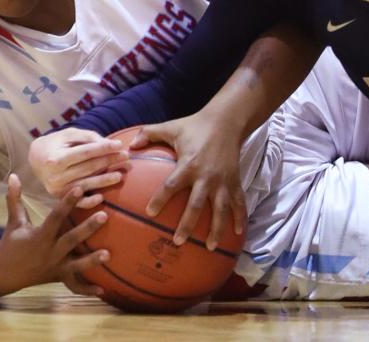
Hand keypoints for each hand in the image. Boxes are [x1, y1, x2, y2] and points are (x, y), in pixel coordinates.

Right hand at [0, 174, 109, 296]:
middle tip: (104, 215)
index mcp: (40, 236)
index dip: (67, 202)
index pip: (56, 216)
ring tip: (108, 254)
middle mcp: (49, 252)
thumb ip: (15, 198)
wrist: (1, 275)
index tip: (80, 188)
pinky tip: (103, 292)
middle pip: (71, 239)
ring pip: (76, 264)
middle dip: (87, 228)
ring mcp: (55, 267)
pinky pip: (74, 286)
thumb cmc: (10, 244)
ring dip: (92, 260)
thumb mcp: (14, 222)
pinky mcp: (59, 277)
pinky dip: (87, 290)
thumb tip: (13, 175)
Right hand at [28, 127, 129, 199]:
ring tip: (120, 175)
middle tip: (126, 157)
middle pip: (88, 168)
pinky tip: (101, 197)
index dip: (103, 148)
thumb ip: (87, 136)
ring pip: (85, 184)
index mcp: (56, 158)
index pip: (85, 152)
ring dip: (104, 181)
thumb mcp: (68, 134)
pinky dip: (89, 201)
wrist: (36, 159)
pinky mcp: (60, 198)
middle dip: (109, 161)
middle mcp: (55, 176)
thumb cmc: (56, 143)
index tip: (119, 144)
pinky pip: (77, 202)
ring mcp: (57, 189)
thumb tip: (108, 143)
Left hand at [128, 113, 246, 250]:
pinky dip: (240, 218)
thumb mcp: (171, 127)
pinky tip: (237, 233)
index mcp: (188, 164)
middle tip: (177, 241)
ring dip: (216, 229)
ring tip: (210, 247)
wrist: (226, 121)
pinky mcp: (235, 181)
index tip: (150, 213)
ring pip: (220, 209)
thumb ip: (149, 134)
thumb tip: (128, 145)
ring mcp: (223, 181)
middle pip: (196, 204)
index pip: (171, 185)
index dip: (160, 199)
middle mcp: (206, 176)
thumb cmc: (195, 125)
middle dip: (187, 224)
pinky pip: (239, 203)